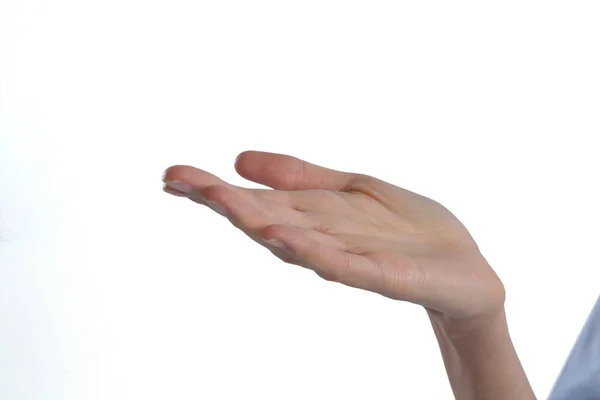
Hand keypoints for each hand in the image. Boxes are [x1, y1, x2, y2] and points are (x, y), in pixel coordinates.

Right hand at [162, 151, 504, 319]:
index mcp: (312, 216)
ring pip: (295, 240)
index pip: (256, 199)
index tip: (172, 174)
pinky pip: (343, 264)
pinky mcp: (382, 275)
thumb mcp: (351, 188)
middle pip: (264, 218)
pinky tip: (283, 236)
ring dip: (256, 221)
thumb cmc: (408, 230)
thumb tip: (240, 158)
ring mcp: (348, 259)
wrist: (463, 268)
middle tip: (178, 180)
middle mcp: (320, 239)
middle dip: (221, 200)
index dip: (214, 188)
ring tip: (220, 200)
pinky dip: (312, 251)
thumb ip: (301, 177)